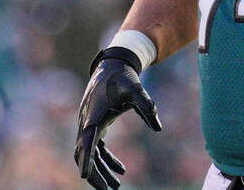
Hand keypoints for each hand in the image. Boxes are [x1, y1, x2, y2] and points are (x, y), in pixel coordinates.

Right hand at [74, 49, 162, 189]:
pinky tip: (121, 170)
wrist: (113, 64)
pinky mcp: (95, 124)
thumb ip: (147, 107)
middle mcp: (87, 122)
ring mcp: (89, 124)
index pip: (87, 143)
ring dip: (100, 171)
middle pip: (84, 154)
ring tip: (116, 187)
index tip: (84, 177)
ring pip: (89, 154)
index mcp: (94, 116)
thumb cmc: (123, 77)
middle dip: (94, 174)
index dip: (86, 160)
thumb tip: (159, 127)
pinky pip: (97, 148)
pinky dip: (106, 160)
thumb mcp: (136, 90)